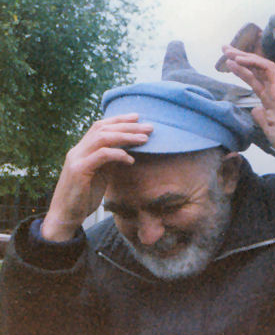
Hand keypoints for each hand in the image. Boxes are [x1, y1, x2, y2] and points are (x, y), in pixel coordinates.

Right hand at [42, 113, 152, 241]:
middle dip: (127, 126)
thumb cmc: (83, 197)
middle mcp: (77, 150)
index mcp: (82, 149)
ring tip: (144, 139)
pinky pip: (102, 155)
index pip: (100, 126)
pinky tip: (131, 160)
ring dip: (126, 136)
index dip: (119, 119)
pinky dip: (118, 154)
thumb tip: (127, 151)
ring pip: (102, 138)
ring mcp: (76, 159)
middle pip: (103, 129)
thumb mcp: (100, 175)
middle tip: (148, 127)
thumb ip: (109, 161)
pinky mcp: (79, 171)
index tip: (137, 117)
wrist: (65, 217)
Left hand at [222, 46, 274, 160]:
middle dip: (239, 57)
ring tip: (228, 51)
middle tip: (225, 49)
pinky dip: (253, 62)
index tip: (228, 64)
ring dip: (243, 56)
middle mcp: (272, 90)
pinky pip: (267, 68)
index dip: (241, 71)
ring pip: (260, 65)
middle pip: (254, 69)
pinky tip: (239, 60)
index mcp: (269, 100)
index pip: (253, 80)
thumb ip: (261, 118)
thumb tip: (254, 109)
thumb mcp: (269, 129)